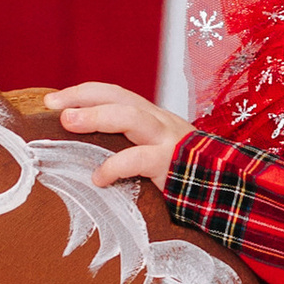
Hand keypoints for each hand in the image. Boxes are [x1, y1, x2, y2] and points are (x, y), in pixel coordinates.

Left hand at [49, 81, 190, 191]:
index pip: (114, 94)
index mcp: (153, 118)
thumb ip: (131, 149)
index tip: (53, 101)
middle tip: (54, 105)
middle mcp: (159, 122)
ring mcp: (167, 140)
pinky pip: (138, 159)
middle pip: (118, 97)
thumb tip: (88, 156)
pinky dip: (114, 166)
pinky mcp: (171, 163)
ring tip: (69, 122)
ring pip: (130, 116)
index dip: (83, 93)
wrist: (231, 191)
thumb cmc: (187, 176)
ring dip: (97, 116)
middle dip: (84, 96)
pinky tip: (98, 178)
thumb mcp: (157, 154)